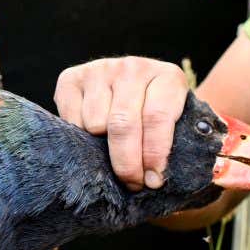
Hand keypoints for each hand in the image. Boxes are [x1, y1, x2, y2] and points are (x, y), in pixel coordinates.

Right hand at [54, 57, 188, 190]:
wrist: (131, 91)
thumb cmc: (158, 119)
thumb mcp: (177, 125)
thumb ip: (179, 146)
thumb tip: (172, 182)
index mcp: (168, 76)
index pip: (157, 117)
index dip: (154, 154)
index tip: (154, 181)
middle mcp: (133, 67)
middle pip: (124, 124)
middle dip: (127, 163)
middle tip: (132, 182)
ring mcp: (100, 69)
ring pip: (95, 124)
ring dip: (101, 149)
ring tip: (112, 153)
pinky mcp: (71, 78)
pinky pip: (72, 120)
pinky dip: (80, 137)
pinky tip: (93, 137)